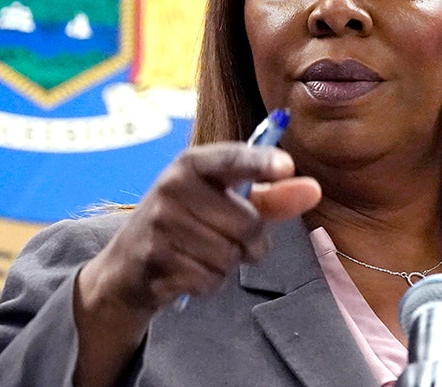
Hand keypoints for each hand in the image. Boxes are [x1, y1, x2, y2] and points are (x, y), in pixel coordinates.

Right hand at [79, 143, 320, 313]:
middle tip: (233, 239)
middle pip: (247, 222)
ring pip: (230, 255)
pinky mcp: (155, 258)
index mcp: (193, 163)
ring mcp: (161, 223)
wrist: (128, 263)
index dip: (261, 163)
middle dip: (251, 241)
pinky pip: (209, 278)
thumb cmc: (188, 223)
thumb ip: (272, 197)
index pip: (232, 159)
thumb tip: (313, 189)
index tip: (287, 166)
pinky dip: (208, 281)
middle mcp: (173, 186)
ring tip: (204, 253)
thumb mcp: (225, 202)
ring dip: (227, 263)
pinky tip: (189, 269)